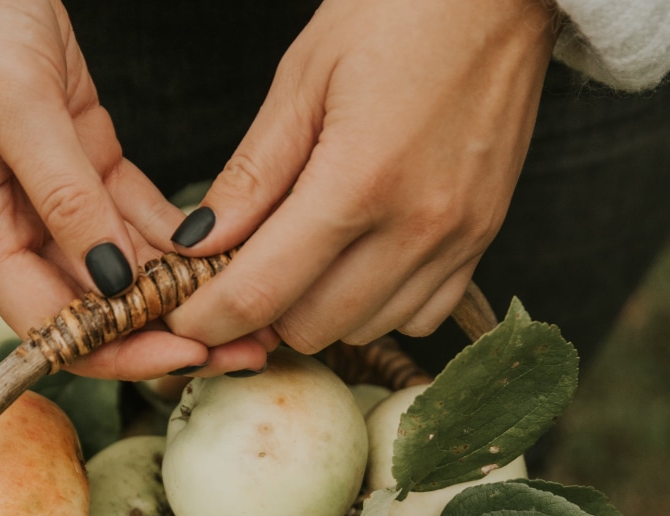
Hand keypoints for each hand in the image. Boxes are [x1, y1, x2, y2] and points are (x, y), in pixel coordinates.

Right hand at [0, 0, 269, 378]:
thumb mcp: (12, 103)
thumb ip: (62, 195)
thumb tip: (111, 283)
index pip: (51, 324)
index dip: (119, 351)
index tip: (187, 355)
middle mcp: (16, 227)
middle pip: (96, 310)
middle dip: (168, 333)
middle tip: (243, 348)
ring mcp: (54, 199)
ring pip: (126, 269)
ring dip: (184, 292)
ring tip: (254, 307)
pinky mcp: (87, 164)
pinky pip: (137, 217)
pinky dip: (178, 238)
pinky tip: (228, 253)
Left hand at [165, 0, 557, 352]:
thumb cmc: (398, 11)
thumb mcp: (302, 79)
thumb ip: (252, 174)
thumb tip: (198, 242)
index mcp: (358, 180)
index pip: (262, 292)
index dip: (209, 318)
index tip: (184, 317)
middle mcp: (415, 226)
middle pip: (310, 328)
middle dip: (264, 310)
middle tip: (244, 268)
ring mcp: (457, 239)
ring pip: (363, 329)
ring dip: (320, 308)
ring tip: (306, 253)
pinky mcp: (484, 239)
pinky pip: (419, 317)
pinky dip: (378, 304)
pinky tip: (361, 258)